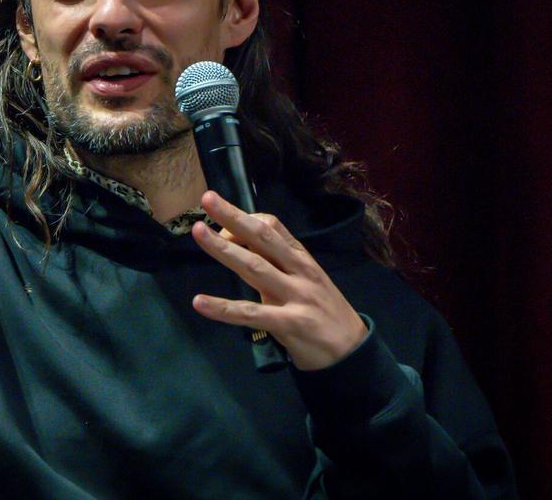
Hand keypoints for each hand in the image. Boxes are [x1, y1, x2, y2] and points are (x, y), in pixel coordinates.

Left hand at [190, 191, 367, 370]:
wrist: (352, 351)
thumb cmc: (323, 311)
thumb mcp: (306, 279)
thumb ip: (277, 263)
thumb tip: (242, 244)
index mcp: (301, 257)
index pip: (272, 226)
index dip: (244, 219)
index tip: (221, 222)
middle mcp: (299, 271)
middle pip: (262, 237)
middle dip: (233, 216)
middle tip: (207, 199)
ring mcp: (296, 296)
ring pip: (254, 267)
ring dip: (223, 249)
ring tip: (199, 233)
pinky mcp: (290, 324)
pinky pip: (251, 314)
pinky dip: (223, 308)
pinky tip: (200, 302)